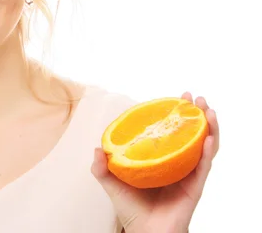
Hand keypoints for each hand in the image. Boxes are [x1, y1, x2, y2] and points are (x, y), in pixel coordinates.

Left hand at [91, 92, 219, 232]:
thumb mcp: (111, 183)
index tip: (176, 98)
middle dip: (195, 115)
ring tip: (207, 110)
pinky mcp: (194, 187)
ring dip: (208, 127)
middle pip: (190, 135)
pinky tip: (209, 139)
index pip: (170, 132)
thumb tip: (97, 149)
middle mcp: (176, 164)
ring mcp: (187, 174)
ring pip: (203, 147)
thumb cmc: (130, 209)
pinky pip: (203, 167)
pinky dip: (208, 152)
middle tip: (194, 98)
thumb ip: (101, 167)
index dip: (174, 115)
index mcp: (160, 159)